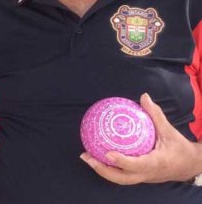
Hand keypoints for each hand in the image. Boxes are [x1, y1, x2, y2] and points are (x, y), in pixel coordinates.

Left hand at [80, 93, 201, 184]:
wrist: (190, 166)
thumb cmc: (179, 148)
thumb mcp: (169, 131)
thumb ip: (156, 115)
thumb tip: (144, 96)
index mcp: (155, 163)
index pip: (136, 165)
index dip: (122, 161)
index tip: (108, 153)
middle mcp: (147, 174)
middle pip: (122, 178)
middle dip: (103, 169)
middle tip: (87, 156)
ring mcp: (142, 178)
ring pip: (120, 179)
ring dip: (102, 170)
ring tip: (87, 157)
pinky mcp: (140, 177)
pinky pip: (122, 175)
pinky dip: (109, 168)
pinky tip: (98, 156)